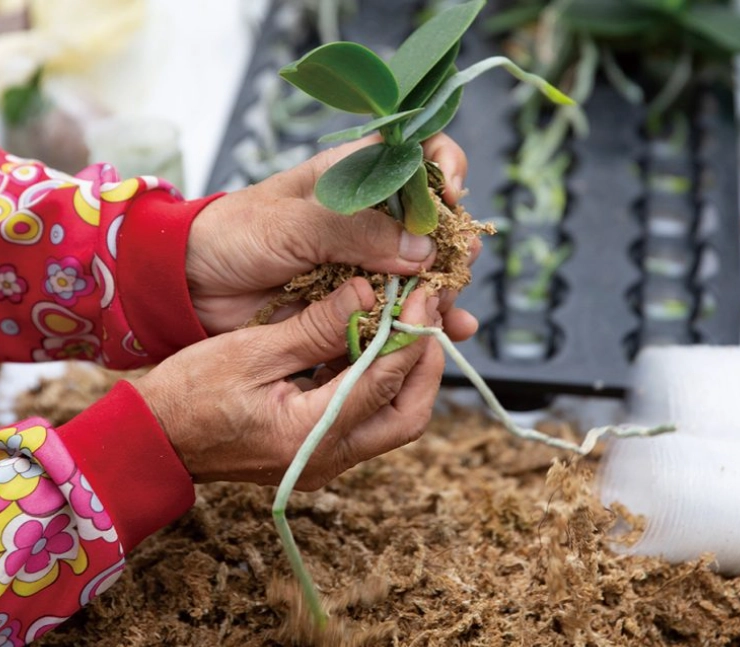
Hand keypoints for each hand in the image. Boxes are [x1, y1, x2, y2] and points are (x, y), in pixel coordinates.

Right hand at [131, 278, 442, 488]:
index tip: (422, 296)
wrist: (155, 439)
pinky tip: (372, 344)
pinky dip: (379, 383)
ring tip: (407, 325)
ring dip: (406, 374)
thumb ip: (314, 327)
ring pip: (393, 421)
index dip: (409, 336)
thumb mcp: (251, 351)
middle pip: (407, 417)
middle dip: (424, 365)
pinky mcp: (317, 453)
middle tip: (425, 318)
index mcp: (307, 435)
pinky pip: (367, 420)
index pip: (383, 383)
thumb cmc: (190, 394)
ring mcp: (323, 461)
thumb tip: (367, 294)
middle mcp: (325, 459)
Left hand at [186, 133, 479, 339]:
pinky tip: (448, 332)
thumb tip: (421, 248)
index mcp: (355, 176)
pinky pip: (400, 309)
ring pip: (423, 270)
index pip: (416, 155)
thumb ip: (355, 231)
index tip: (450, 196)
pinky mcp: (358, 301)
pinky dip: (425, 321)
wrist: (193, 287)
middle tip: (455, 265)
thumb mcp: (292, 223)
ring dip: (444, 288)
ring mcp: (367, 260)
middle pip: (432, 221)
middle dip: (451, 242)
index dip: (442, 168)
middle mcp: (369, 216)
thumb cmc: (233, 236)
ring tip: (448, 308)